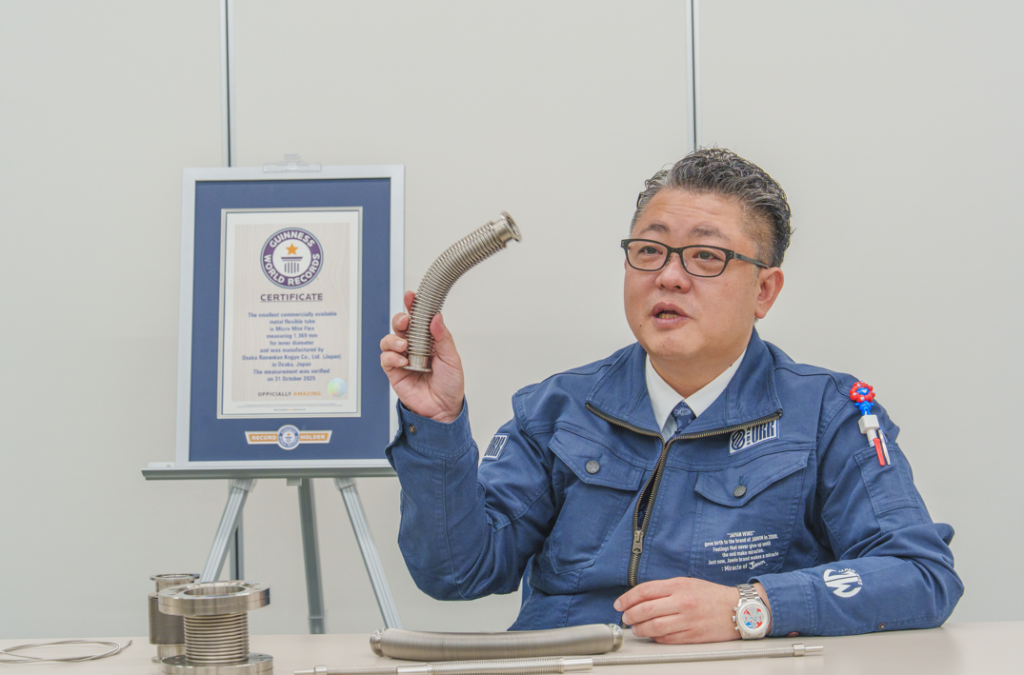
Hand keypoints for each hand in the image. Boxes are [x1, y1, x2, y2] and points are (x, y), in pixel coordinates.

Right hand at [380, 290, 465, 423]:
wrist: (444, 409)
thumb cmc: (450, 385)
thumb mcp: (452, 359)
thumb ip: (443, 338)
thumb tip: (436, 318)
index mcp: (429, 341)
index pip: (419, 319)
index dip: (414, 306)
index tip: (412, 296)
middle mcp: (414, 347)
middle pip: (400, 326)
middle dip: (400, 319)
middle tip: (406, 321)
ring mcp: (403, 359)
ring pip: (389, 340)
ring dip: (394, 339)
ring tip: (404, 346)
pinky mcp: (395, 371)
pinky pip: (386, 359)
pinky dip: (391, 357)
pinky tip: (402, 361)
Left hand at [614, 578, 770, 643]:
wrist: (737, 609)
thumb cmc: (711, 595)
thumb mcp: (687, 583)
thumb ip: (664, 589)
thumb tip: (641, 598)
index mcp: (678, 586)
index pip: (645, 591)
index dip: (627, 598)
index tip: (619, 604)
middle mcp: (682, 602)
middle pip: (646, 609)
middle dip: (631, 615)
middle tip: (626, 617)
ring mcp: (687, 620)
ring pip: (655, 626)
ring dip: (640, 629)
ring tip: (636, 628)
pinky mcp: (693, 635)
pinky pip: (668, 638)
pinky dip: (656, 638)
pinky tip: (652, 635)